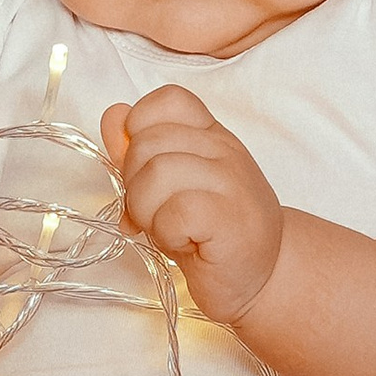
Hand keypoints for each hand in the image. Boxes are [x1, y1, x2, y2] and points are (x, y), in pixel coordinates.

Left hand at [100, 88, 282, 328]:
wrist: (263, 276)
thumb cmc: (211, 232)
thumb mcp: (169, 184)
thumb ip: (138, 150)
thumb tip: (112, 116)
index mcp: (210, 134)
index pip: (168, 99)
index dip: (141, 129)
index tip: (145, 167)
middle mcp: (223, 149)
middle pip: (147, 143)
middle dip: (134, 185)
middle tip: (156, 213)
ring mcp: (231, 180)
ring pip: (156, 174)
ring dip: (147, 212)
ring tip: (170, 230)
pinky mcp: (229, 217)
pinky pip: (173, 212)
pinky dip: (166, 234)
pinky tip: (185, 242)